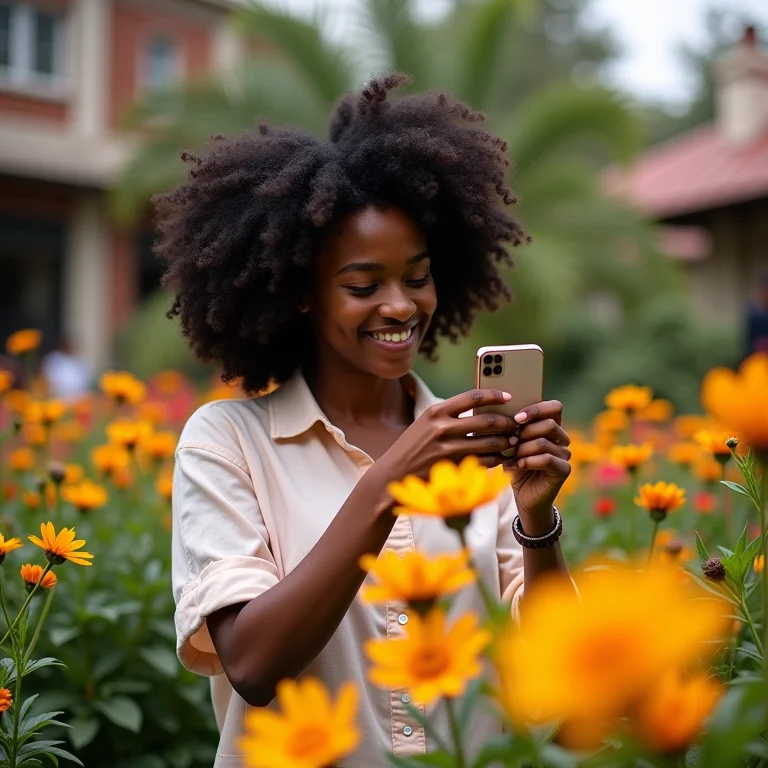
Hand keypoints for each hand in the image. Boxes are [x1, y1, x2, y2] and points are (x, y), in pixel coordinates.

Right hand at [372, 388, 518, 487]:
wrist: (394, 473)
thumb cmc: (412, 447)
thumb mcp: (425, 424)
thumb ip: (449, 415)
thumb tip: (480, 408)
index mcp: (436, 411)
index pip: (473, 397)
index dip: (495, 395)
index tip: (508, 396)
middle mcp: (442, 427)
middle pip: (487, 420)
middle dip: (507, 422)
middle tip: (516, 423)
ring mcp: (449, 448)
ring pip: (490, 442)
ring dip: (506, 442)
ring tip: (513, 441)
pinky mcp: (454, 467)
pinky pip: (485, 461)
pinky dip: (498, 459)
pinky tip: (504, 458)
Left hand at [499, 400, 570, 530]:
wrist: (524, 496)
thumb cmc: (516, 466)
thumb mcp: (511, 445)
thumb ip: (512, 431)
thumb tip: (502, 417)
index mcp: (551, 427)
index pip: (554, 407)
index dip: (536, 409)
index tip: (516, 418)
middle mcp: (562, 439)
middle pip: (549, 424)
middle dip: (525, 432)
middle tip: (511, 443)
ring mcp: (565, 454)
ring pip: (544, 442)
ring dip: (523, 449)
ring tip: (511, 456)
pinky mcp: (564, 470)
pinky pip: (546, 459)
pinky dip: (527, 461)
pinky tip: (517, 466)